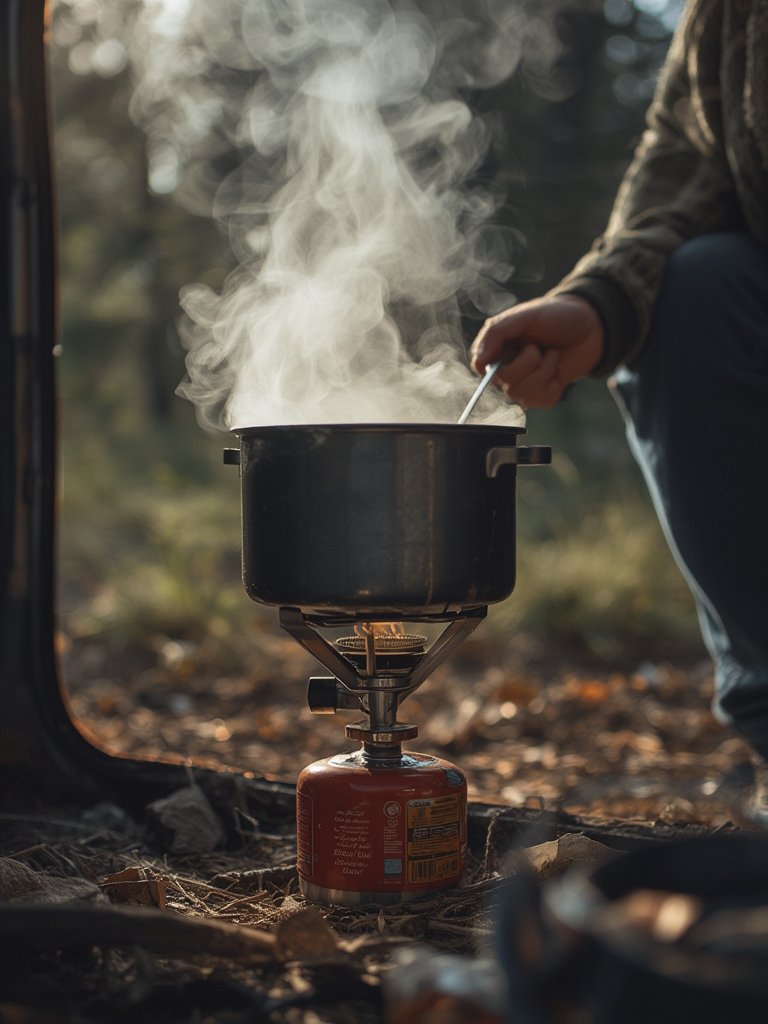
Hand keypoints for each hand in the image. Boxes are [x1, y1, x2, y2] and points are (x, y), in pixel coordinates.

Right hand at [470, 294, 604, 407]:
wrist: (590, 325)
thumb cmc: (555, 316)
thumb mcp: (524, 315)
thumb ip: (496, 333)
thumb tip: (478, 363)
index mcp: (496, 348)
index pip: (481, 368)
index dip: (500, 362)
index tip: (520, 346)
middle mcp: (505, 368)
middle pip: (505, 384)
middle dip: (530, 364)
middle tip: (539, 348)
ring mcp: (524, 384)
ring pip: (522, 395)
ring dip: (544, 372)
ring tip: (552, 355)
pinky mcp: (542, 395)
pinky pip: (541, 402)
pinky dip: (554, 386)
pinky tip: (558, 371)